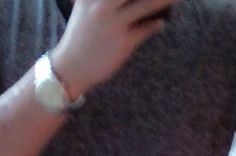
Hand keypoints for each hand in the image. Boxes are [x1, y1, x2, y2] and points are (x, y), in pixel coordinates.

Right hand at [51, 0, 177, 98]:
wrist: (71, 68)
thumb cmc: (80, 39)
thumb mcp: (83, 9)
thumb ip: (96, 1)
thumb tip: (123, 4)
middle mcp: (102, 4)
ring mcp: (114, 22)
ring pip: (146, 5)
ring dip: (165, 1)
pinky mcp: (123, 41)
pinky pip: (146, 29)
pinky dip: (155, 25)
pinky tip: (160, 23)